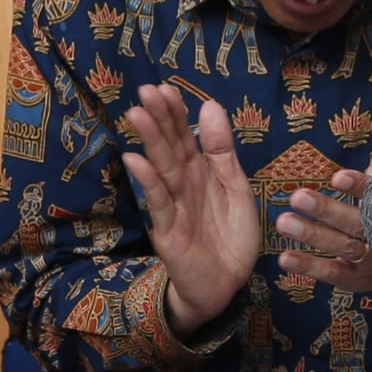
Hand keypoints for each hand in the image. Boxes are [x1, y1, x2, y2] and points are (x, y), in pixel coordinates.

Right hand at [121, 83, 262, 337]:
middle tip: (145, 90)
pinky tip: (136, 160)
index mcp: (200, 172)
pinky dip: (148, 182)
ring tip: (136, 114)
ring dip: (149, 142)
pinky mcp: (168, 231)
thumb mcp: (235, 186)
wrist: (226, 284)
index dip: (176, 112)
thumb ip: (222, 150)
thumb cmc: (229, 236)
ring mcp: (173, 207)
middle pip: (170, 147)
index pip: (185, 135)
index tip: (165, 87)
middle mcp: (183, 185)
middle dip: (158, 119)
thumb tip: (210, 105)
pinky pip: (158, 203)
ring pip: (161, 169)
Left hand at [276, 89, 371, 293]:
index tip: (337, 177)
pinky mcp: (359, 279)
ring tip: (283, 222)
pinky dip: (311, 267)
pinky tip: (286, 259)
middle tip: (297, 196)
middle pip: (355, 221)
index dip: (358, 186)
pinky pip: (335, 275)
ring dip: (313, 235)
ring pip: (342, 247)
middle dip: (327, 210)